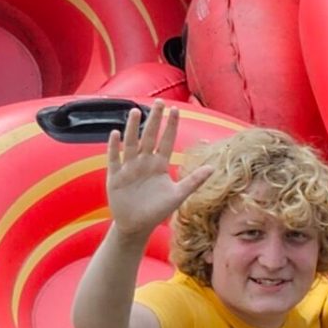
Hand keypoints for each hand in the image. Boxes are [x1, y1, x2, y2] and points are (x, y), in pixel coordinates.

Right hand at [104, 105, 210, 237]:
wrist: (136, 225)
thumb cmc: (157, 209)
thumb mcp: (178, 195)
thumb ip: (194, 181)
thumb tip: (212, 168)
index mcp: (159, 164)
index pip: (167, 141)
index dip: (171, 126)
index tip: (176, 109)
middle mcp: (144, 162)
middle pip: (150, 137)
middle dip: (155, 120)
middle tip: (159, 102)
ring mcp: (129, 167)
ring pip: (131, 143)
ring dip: (133, 128)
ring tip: (136, 112)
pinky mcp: (115, 176)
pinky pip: (114, 159)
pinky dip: (115, 147)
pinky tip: (116, 134)